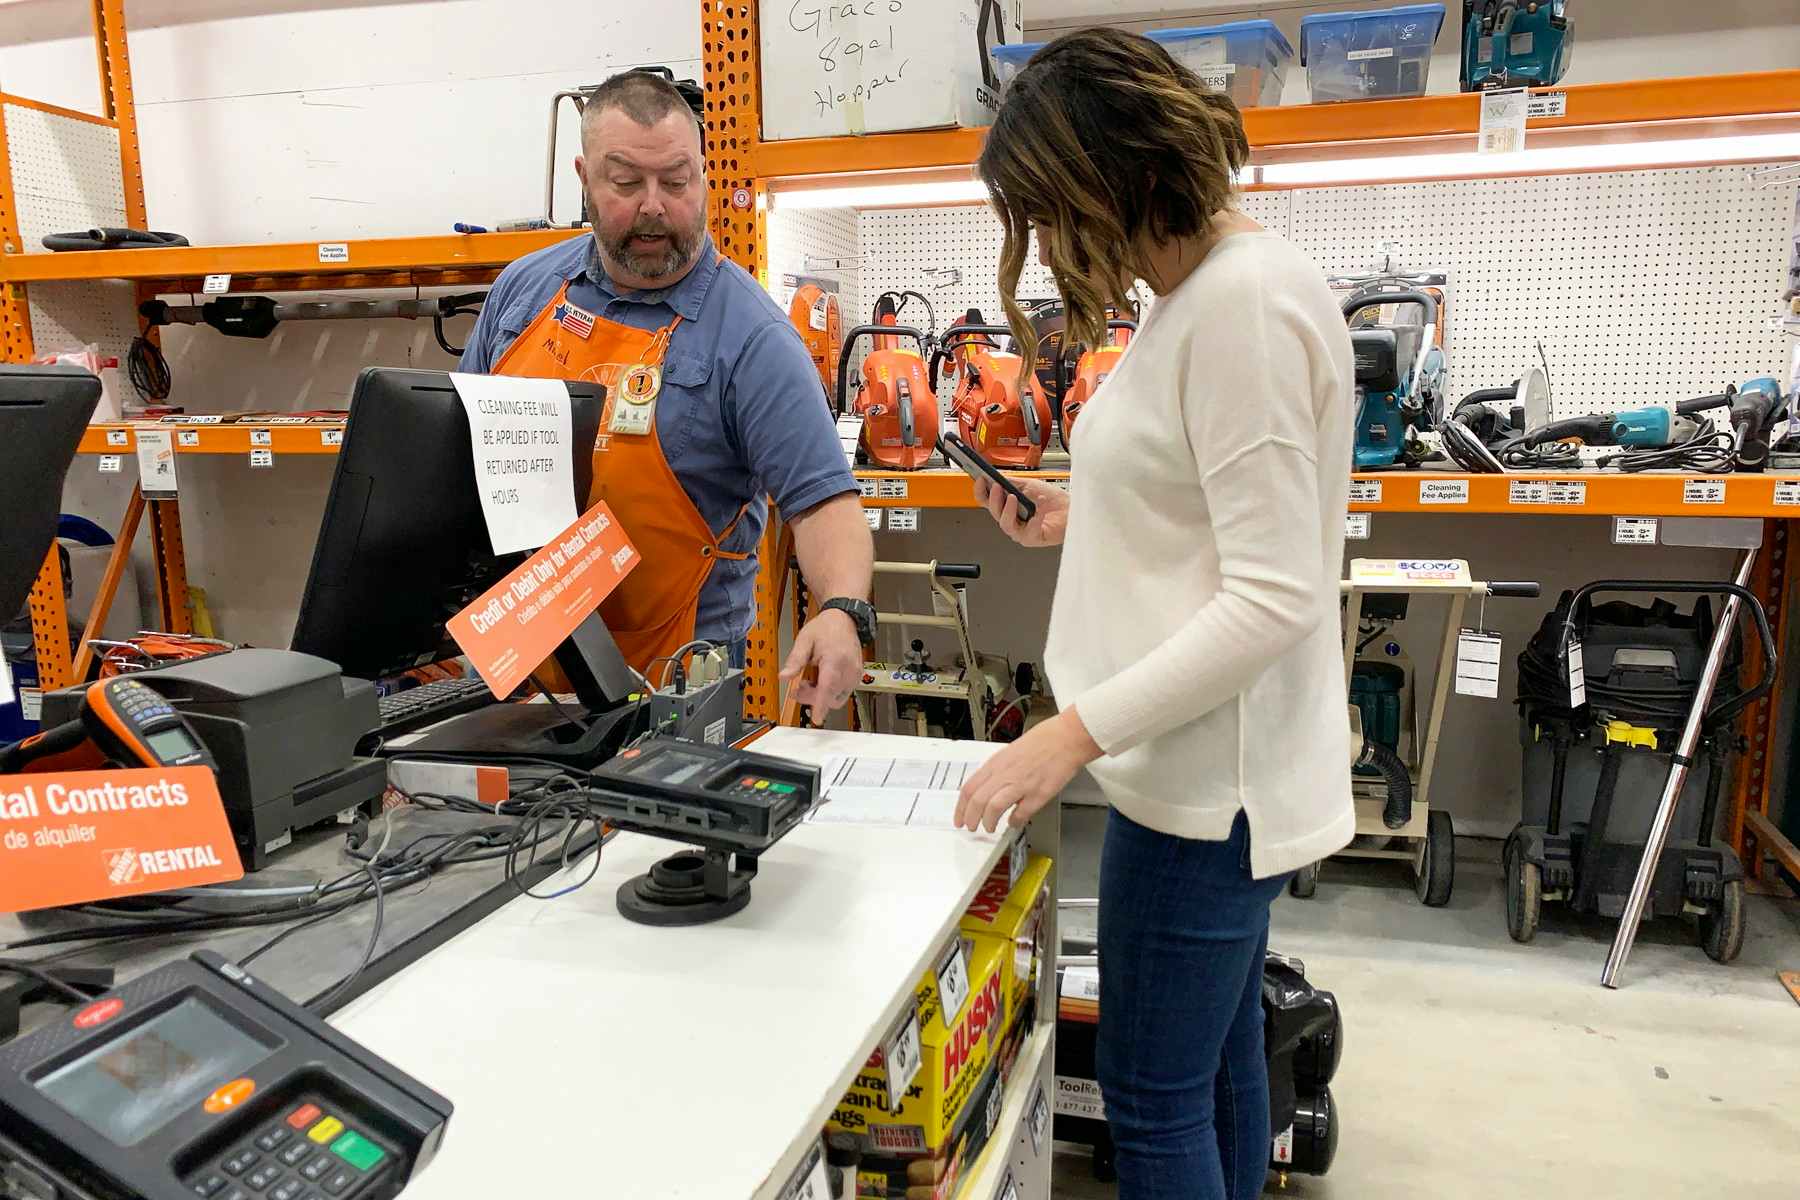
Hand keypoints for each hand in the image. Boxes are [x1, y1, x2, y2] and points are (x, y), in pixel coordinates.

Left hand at [780, 608, 863, 711]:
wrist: (843, 619)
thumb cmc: (826, 627)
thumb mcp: (804, 640)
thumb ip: (795, 660)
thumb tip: (784, 676)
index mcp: (835, 660)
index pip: (828, 688)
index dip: (821, 705)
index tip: (817, 718)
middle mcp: (849, 669)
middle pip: (831, 697)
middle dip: (813, 698)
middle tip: (798, 688)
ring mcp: (855, 674)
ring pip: (837, 698)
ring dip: (821, 696)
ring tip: (810, 680)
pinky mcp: (856, 676)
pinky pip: (843, 692)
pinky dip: (830, 691)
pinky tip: (821, 679)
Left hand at [956, 708, 1102, 832]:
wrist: (1066, 738)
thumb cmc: (1042, 741)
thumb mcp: (1010, 752)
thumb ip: (998, 771)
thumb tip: (987, 788)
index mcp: (996, 763)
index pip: (969, 788)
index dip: (961, 807)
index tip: (959, 817)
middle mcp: (1005, 773)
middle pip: (977, 801)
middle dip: (970, 818)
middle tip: (971, 826)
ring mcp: (1021, 784)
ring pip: (993, 807)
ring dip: (988, 822)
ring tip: (989, 828)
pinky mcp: (1038, 793)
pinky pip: (1020, 813)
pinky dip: (1014, 822)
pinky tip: (1014, 822)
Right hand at [972, 475, 1068, 547]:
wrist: (1071, 508)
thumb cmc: (1053, 500)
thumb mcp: (1028, 485)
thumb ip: (1010, 482)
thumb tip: (994, 477)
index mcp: (1008, 507)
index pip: (987, 502)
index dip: (981, 491)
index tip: (980, 480)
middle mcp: (1012, 520)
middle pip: (994, 513)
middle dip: (994, 499)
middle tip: (996, 487)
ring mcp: (1021, 531)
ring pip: (1005, 524)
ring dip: (1008, 510)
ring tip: (1013, 497)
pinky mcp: (1033, 539)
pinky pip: (1027, 533)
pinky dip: (1032, 521)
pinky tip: (1037, 513)